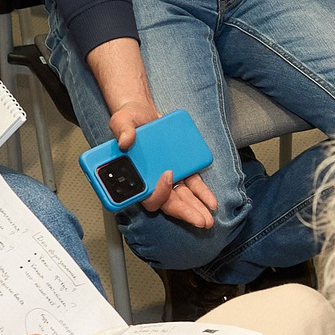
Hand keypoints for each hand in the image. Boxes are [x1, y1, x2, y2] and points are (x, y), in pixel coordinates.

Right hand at [107, 101, 217, 229]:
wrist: (143, 113)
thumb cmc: (129, 121)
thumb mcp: (122, 121)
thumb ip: (123, 130)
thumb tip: (125, 141)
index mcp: (136, 177)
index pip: (147, 194)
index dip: (158, 192)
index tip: (168, 176)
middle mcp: (152, 181)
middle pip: (168, 203)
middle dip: (185, 212)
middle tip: (199, 221)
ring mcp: (168, 178)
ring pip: (182, 198)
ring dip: (196, 210)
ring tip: (208, 220)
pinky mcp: (181, 170)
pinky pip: (192, 185)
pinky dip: (203, 194)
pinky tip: (212, 203)